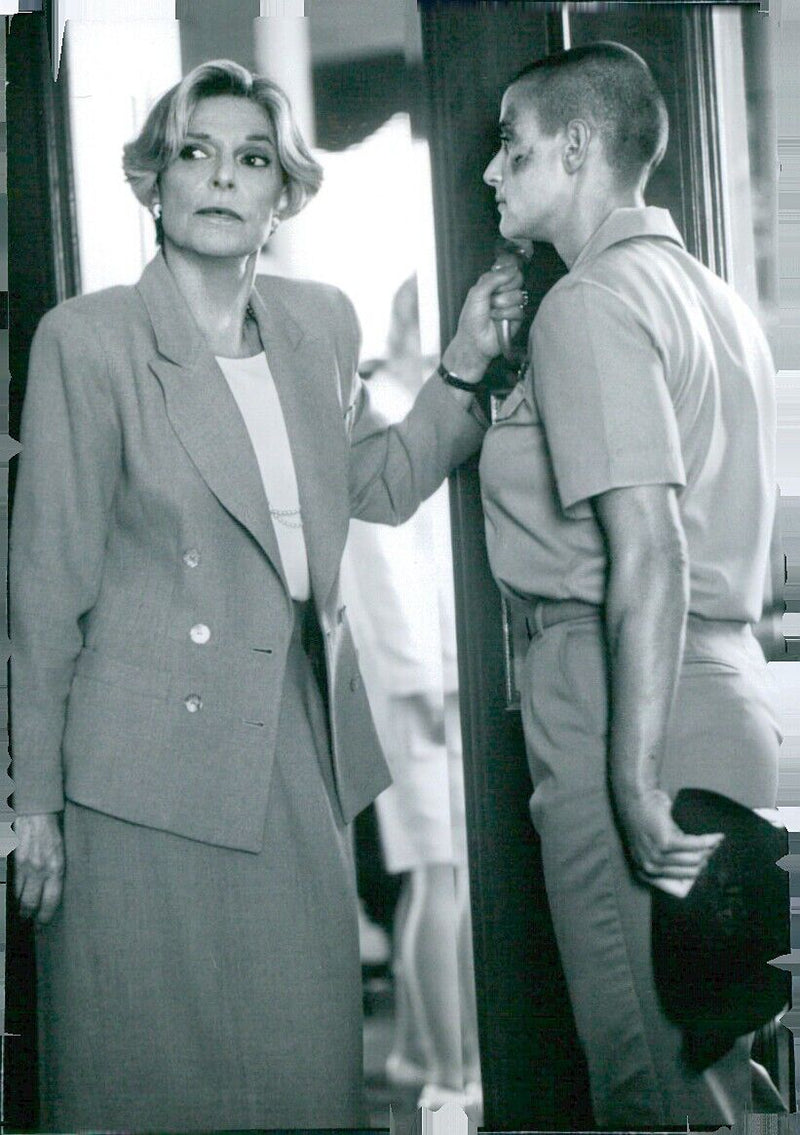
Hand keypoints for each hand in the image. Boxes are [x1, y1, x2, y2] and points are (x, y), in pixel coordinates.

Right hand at [13, 812, 64, 924]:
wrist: (38, 813)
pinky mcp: (14, 861)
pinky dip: (14, 892)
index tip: (43, 922)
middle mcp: (40, 869)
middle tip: (30, 920)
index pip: (51, 901)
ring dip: (19, 906)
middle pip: (30, 903)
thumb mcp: (64, 853)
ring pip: (18, 895)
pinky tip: (17, 895)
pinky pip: (13, 883)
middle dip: (29, 915)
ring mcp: (25, 866)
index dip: (45, 916)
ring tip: (23, 911)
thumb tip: (53, 891)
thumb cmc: (54, 832)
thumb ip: (58, 872)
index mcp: (57, 868)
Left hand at [441, 256, 526, 382]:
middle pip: (517, 281)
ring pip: (518, 296)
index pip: (509, 271)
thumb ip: (494, 278)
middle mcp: (503, 292)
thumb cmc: (471, 319)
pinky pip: (519, 310)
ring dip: (502, 305)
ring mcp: (511, 304)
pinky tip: (497, 320)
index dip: (504, 276)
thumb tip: (512, 269)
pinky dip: (506, 315)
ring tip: (492, 313)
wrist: (474, 341)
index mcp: (493, 283)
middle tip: (492, 300)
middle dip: (503, 291)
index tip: (495, 285)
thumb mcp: (477, 293)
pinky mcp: (517, 318)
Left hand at [613, 786, 722, 893]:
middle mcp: (649, 869)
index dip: (697, 878)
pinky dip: (708, 840)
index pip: (679, 889)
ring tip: (716, 841)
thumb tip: (701, 868)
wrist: (636, 799)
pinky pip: (695, 845)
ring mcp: (656, 857)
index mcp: (646, 874)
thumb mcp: (654, 849)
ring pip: (695, 860)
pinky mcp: (665, 842)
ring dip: (709, 850)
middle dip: (705, 861)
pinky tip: (717, 836)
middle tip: (714, 849)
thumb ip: (670, 863)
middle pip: (691, 874)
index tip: (706, 866)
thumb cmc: (647, 822)